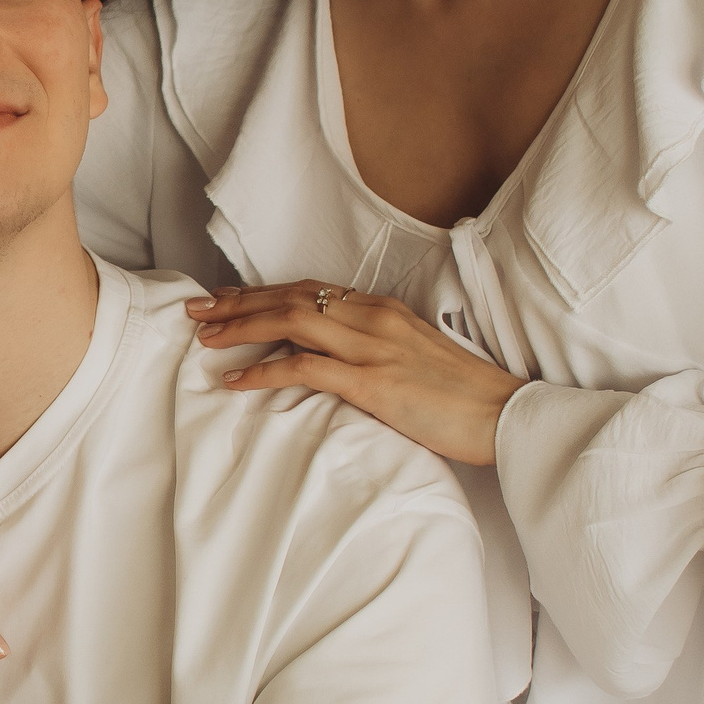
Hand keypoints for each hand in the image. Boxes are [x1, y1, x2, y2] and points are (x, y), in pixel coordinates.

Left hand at [190, 282, 522, 465]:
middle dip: (239, 302)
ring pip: (291, 322)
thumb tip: (334, 360)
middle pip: (292, 298)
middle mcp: (373, 318)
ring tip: (206, 339)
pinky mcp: (372, 382)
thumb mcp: (414, 358)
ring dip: (242, 328)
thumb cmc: (463, 396)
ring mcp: (372, 347)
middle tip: (198, 311)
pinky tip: (237, 379)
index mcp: (383, 310)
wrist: (504, 413)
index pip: (311, 290)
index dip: (263, 292)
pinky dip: (265, 369)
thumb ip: (375, 349)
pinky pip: (306, 368)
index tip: (227, 298)